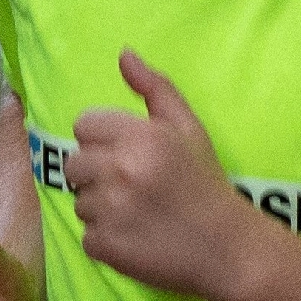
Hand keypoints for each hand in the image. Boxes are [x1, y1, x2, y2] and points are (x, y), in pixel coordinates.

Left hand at [63, 49, 253, 299]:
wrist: (225, 247)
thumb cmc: (205, 181)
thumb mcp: (188, 127)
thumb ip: (154, 87)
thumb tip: (123, 54)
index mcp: (140, 136)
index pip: (84, 124)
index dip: (102, 138)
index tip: (125, 152)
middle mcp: (121, 171)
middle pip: (75, 162)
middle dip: (97, 171)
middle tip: (131, 183)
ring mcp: (110, 212)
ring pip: (79, 199)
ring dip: (101, 205)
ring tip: (135, 210)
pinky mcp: (104, 247)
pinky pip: (86, 234)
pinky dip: (105, 237)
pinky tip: (134, 234)